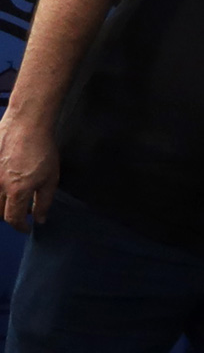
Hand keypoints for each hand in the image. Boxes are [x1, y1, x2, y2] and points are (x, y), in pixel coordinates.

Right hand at [0, 115, 58, 231]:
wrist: (26, 124)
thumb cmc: (42, 150)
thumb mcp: (50, 179)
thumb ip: (44, 202)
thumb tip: (39, 219)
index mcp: (16, 191)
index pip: (13, 218)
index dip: (20, 226)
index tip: (27, 227)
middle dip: (11, 216)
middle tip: (24, 211)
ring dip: (1, 204)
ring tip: (15, 197)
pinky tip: (7, 184)